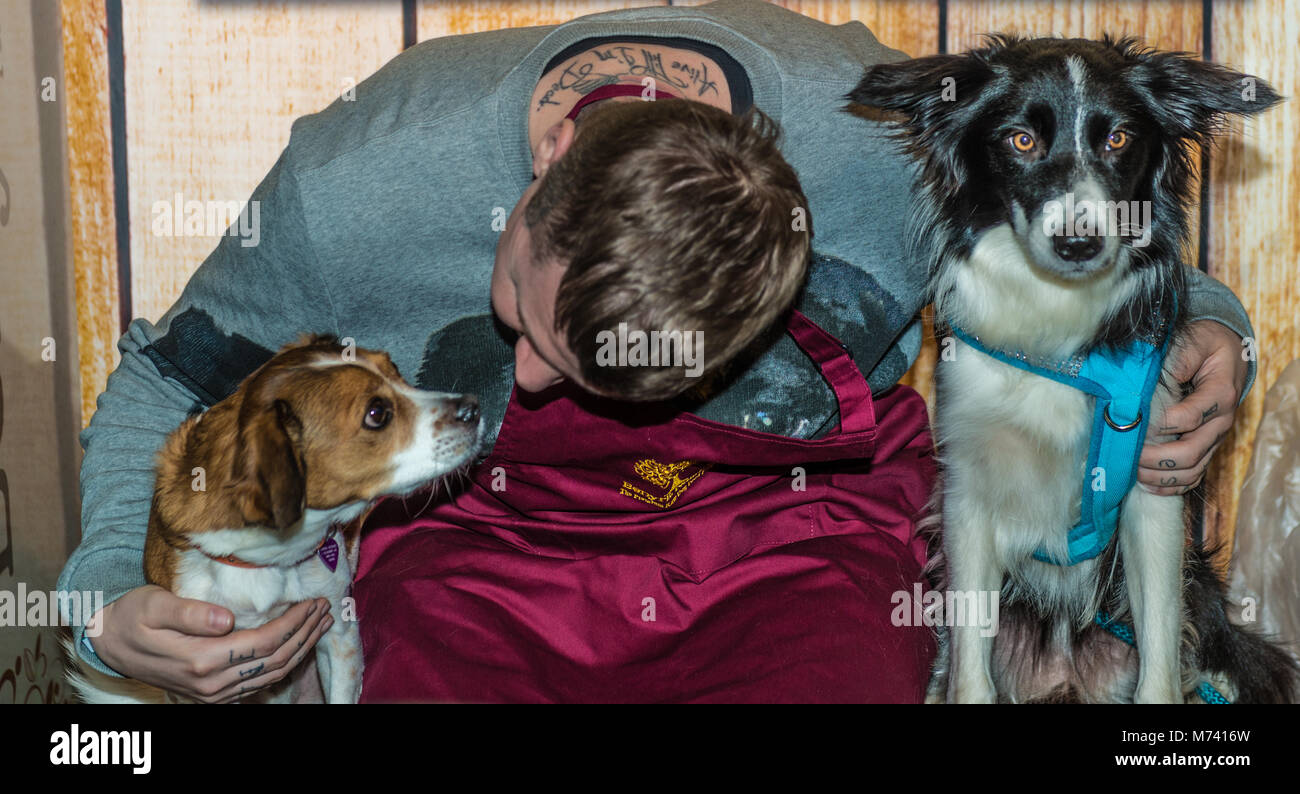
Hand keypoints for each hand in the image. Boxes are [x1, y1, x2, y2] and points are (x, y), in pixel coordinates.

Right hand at [87, 585, 332, 702]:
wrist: (108, 644)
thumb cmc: (132, 617)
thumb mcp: (154, 605)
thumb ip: (190, 613)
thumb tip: (227, 618)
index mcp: (201, 659)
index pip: (265, 642)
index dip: (294, 622)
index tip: (314, 600)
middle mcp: (212, 683)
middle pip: (275, 660)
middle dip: (306, 633)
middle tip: (327, 608)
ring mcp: (213, 693)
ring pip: (272, 674)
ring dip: (301, 649)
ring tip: (320, 624)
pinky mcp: (213, 694)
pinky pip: (259, 684)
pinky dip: (284, 664)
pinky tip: (296, 646)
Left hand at [1138, 319, 1248, 495]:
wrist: (1226, 354)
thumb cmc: (1205, 346)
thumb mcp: (1194, 342)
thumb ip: (1176, 360)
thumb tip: (1148, 381)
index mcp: (1221, 394)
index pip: (1188, 418)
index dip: (1160, 425)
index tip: (1133, 424)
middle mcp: (1222, 421)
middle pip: (1191, 451)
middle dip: (1155, 458)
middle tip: (1129, 455)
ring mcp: (1215, 438)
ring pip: (1192, 469)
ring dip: (1160, 476)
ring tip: (1133, 472)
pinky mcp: (1207, 447)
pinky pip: (1194, 475)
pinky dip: (1171, 485)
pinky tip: (1147, 484)